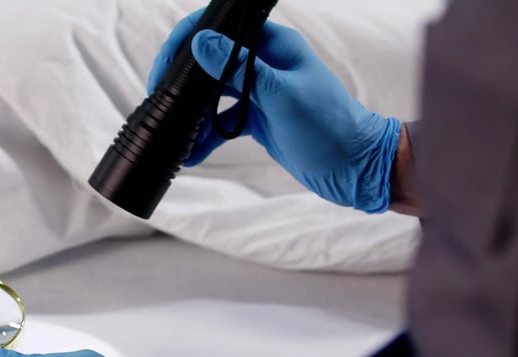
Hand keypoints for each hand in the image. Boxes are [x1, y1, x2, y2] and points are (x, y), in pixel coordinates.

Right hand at [148, 10, 402, 212]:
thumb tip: (201, 43)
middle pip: (212, 61)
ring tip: (172, 133)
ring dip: (192, 113)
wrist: (356, 167)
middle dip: (183, 81)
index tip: (166, 66)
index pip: (223, 28)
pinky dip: (206, 137)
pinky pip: (223, 123)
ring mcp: (261, 92)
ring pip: (213, 95)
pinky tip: (190, 154)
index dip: (189, 40)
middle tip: (160, 102)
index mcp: (274, 46)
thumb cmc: (329, 127)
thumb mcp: (280, 96)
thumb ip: (239, 69)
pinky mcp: (259, 119)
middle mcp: (265, 64)